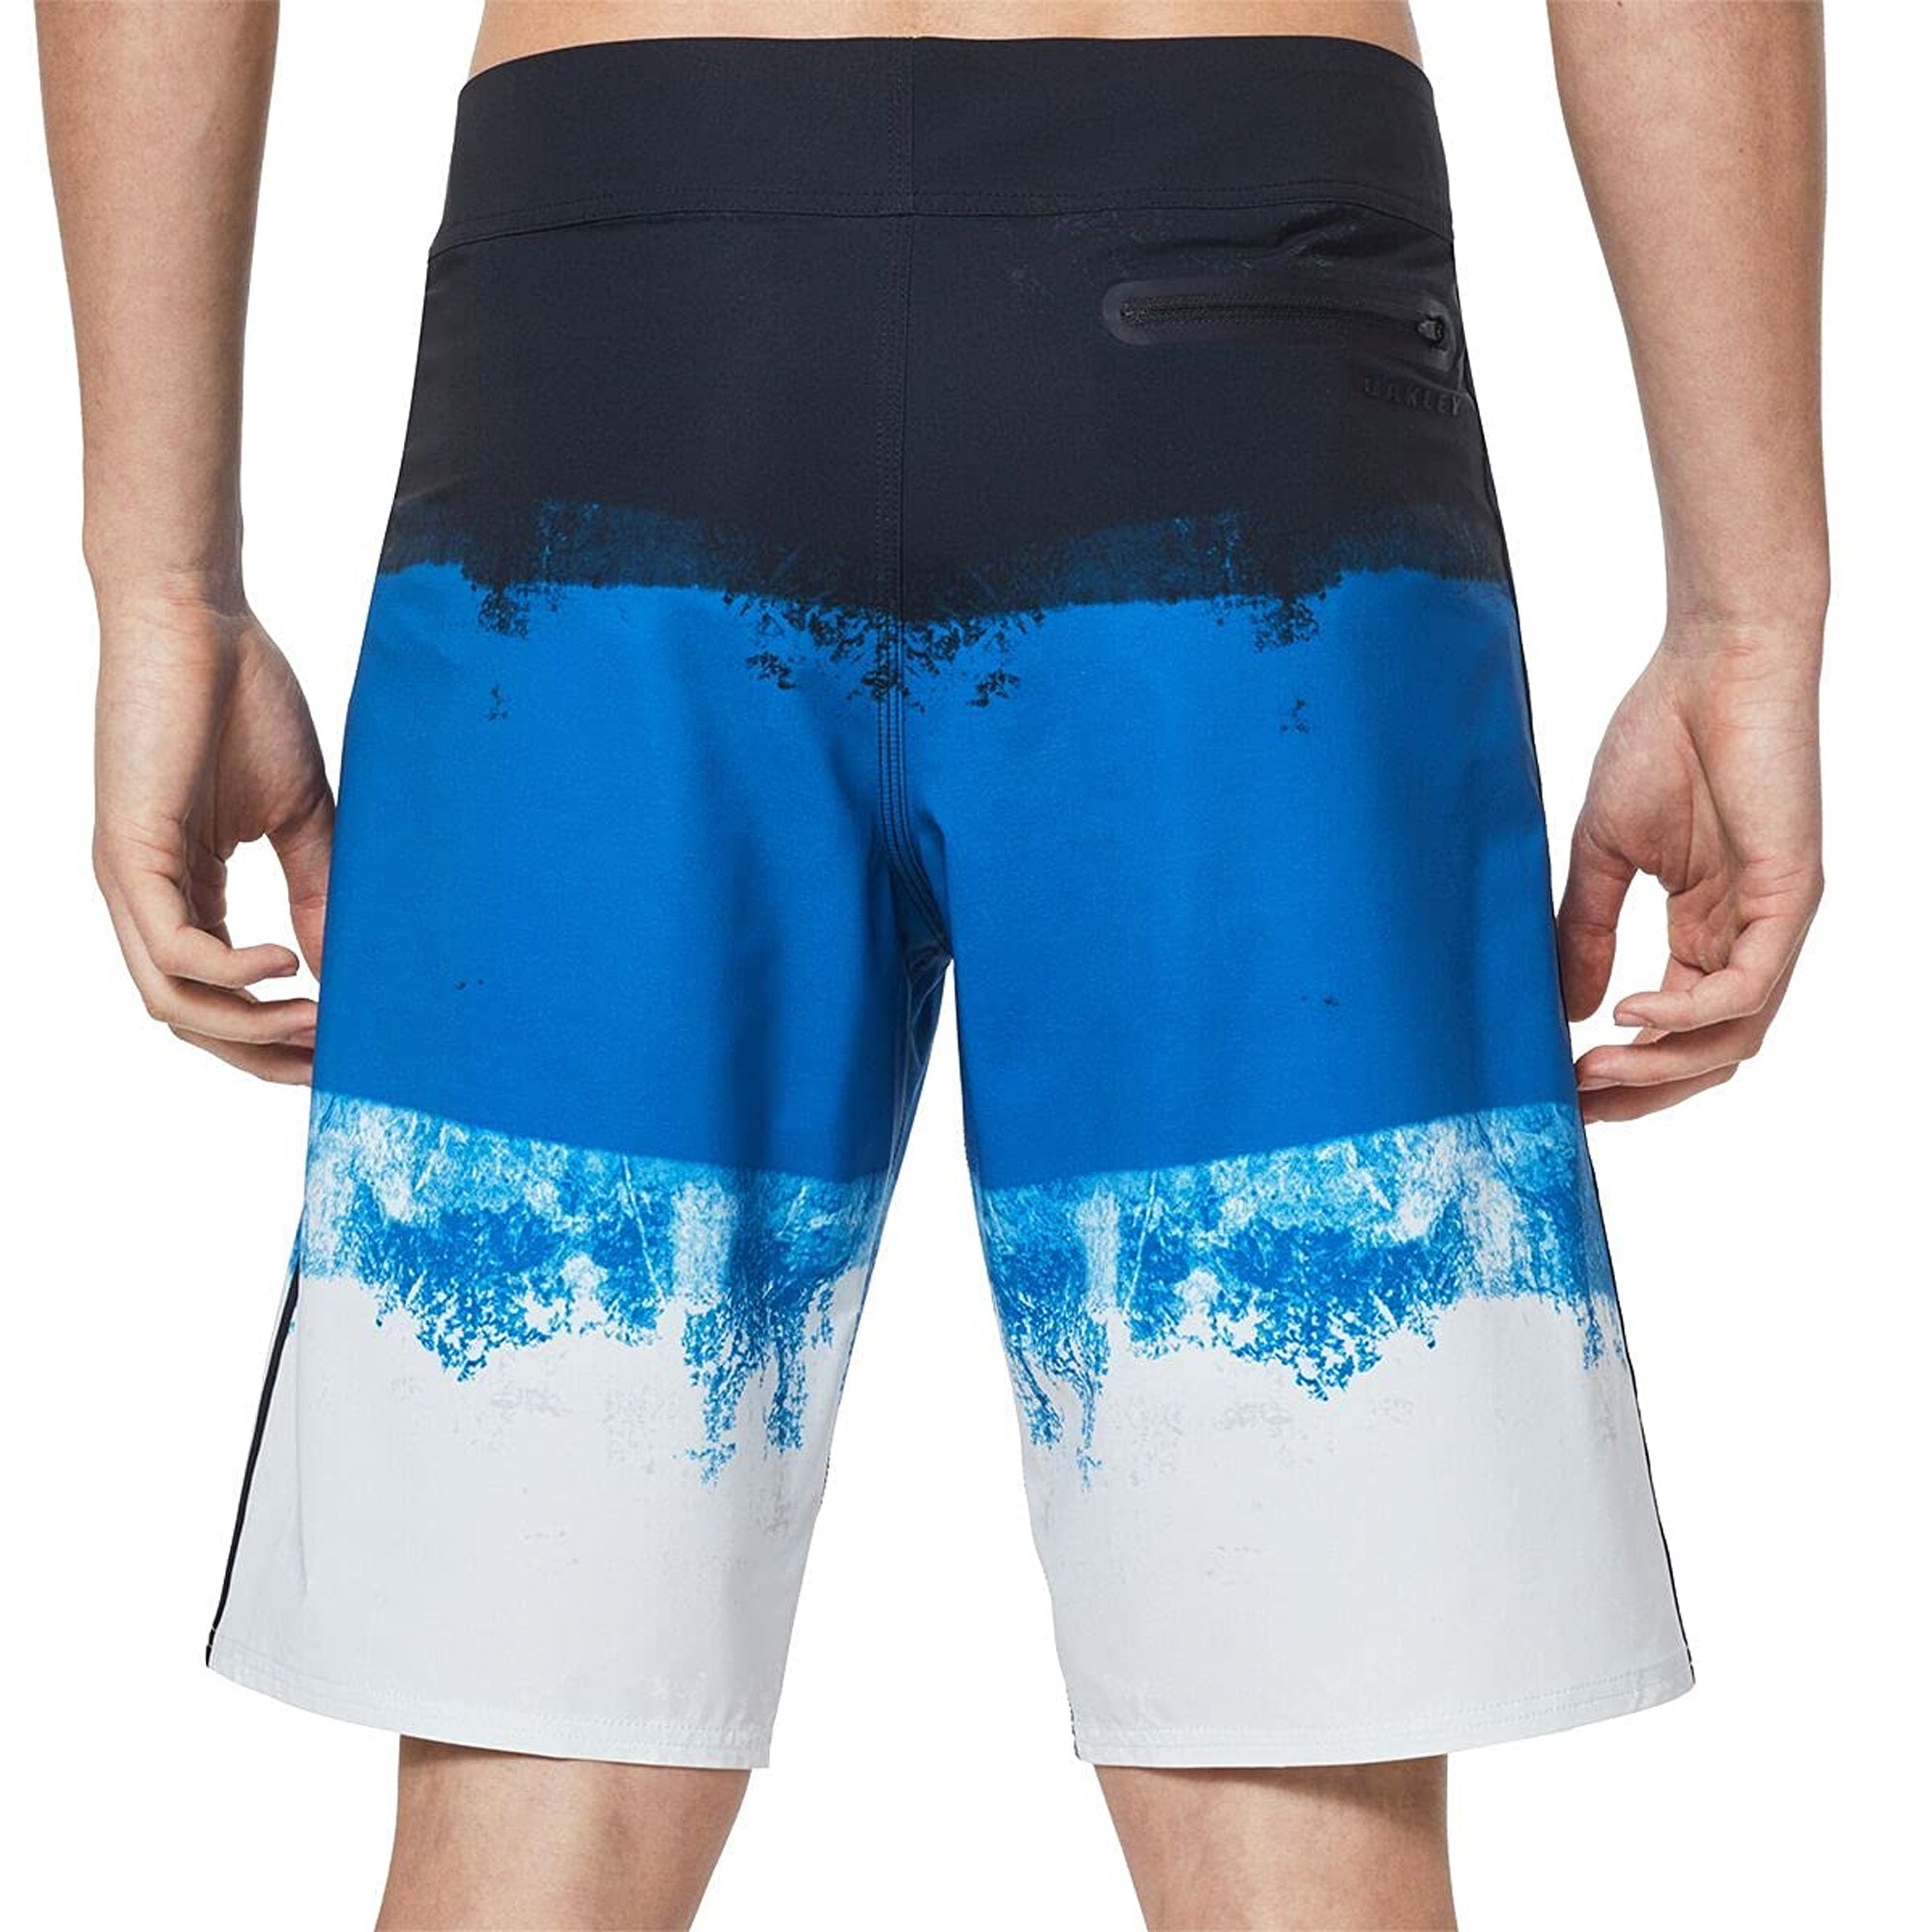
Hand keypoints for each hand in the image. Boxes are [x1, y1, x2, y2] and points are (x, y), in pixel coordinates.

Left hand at [93, 589, 333, 1082]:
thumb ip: (316, 893)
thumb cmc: (246, 698)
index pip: (216, 995)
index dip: (275, 1038)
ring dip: (252, 1029)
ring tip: (322, 1020)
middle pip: (190, 1019)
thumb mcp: (300, 816)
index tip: (344, 1048)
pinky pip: (176, 952)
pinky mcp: (130, 854)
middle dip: (263, 1056)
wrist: (199, 616)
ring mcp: (131, 881)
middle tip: (334, 1064)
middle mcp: (146, 896)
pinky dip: (234, 975)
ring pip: (174, 1003)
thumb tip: (338, 971)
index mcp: (184, 888)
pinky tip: (290, 964)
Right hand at [1557, 627, 1822, 1122]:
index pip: (1673, 1027)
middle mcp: (1746, 935)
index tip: (1556, 1088)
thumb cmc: (1661, 737)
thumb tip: (1570, 1011)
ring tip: (1592, 1072)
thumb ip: (1587, 930)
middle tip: (1572, 1107)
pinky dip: (1689, 1013)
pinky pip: (1748, 985)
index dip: (1621, 1070)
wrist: (1711, 662)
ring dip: (1660, 1068)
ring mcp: (1773, 919)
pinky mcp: (1791, 895)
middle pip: (1707, 1052)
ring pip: (1731, 1035)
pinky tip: (1630, 1013)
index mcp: (1704, 926)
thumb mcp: (1602, 852)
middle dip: (1639, 1091)